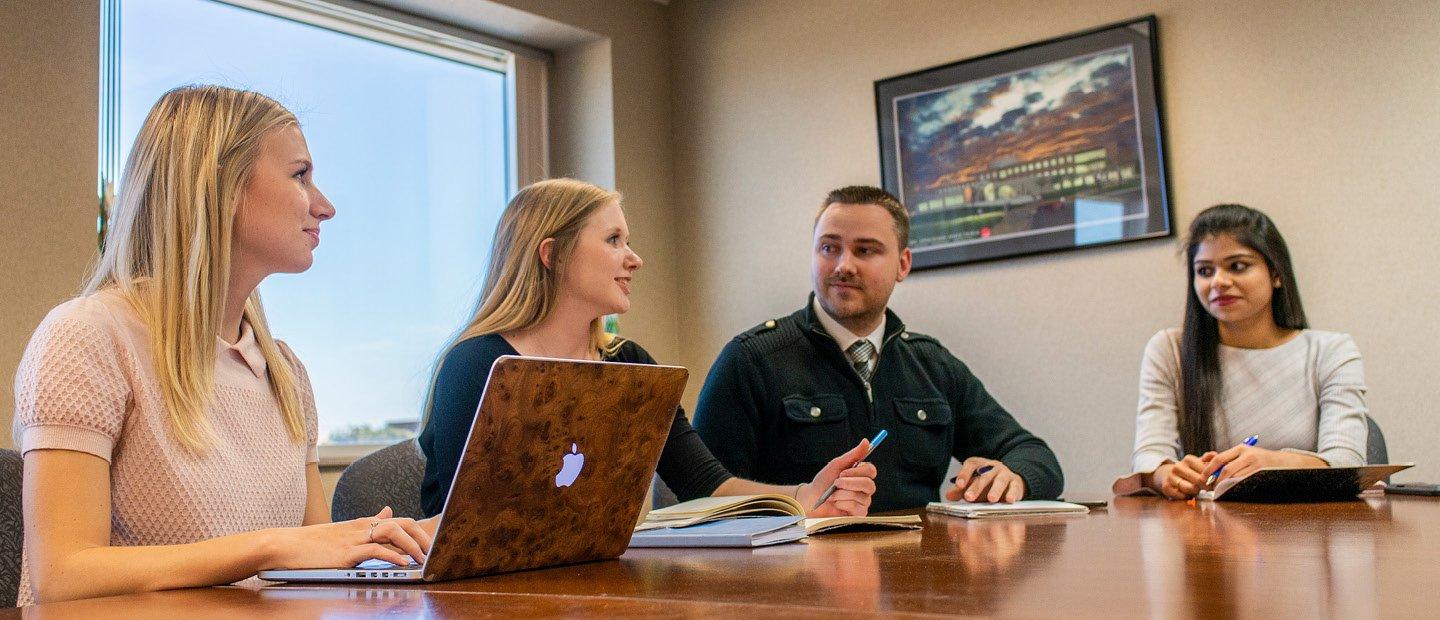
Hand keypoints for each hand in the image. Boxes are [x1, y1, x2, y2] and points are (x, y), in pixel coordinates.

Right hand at [262, 506, 432, 569]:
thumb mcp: (344, 529)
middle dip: (422, 537)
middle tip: (434, 553)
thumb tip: (388, 510)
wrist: (284, 544)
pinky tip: (403, 564)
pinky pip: (375, 550)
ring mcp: (354, 539)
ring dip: (412, 546)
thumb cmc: (312, 542)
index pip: (400, 521)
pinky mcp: (345, 553)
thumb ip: (368, 521)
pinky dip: (393, 556)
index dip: (420, 532)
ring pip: (392, 532)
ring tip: (423, 559)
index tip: (432, 545)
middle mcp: (362, 527)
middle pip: (403, 523)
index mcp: (363, 523)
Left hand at [796, 439, 877, 516]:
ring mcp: (863, 502)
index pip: (871, 471)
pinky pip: (856, 508)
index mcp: (860, 475)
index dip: (857, 472)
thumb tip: (866, 441)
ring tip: (832, 495)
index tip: (842, 472)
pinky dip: (842, 503)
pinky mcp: (858, 515)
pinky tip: (836, 503)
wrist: (811, 499)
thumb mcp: (836, 465)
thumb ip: (853, 455)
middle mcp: (864, 489)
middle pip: (869, 484)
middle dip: (849, 483)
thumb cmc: (823, 482)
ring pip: (860, 496)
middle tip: (835, 483)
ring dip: (841, 494)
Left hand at [945, 457, 1025, 502]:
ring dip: (996, 490)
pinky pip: (1015, 487)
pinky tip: (1009, 500)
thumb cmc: (987, 483)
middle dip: (976, 487)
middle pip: (984, 475)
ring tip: (991, 499)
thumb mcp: (973, 484)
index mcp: (980, 465)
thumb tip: (948, 496)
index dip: (964, 474)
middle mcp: (992, 467)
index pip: (971, 465)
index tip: (958, 485)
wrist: (1009, 479)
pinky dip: (1013, 493)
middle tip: (969, 497)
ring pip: (1000, 480)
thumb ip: (961, 490)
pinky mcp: (1016, 483)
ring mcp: (1005, 474)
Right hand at [1149, 453, 1213, 498]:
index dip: (1213, 478)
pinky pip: (1182, 496)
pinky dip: (1187, 497)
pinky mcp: (1166, 487)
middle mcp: (1178, 467)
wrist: (1170, 476)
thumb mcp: (1199, 464)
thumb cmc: (1190, 471)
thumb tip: (1214, 454)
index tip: (1215, 482)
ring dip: (1196, 491)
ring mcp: (1171, 477)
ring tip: (1197, 490)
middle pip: (1199, 480)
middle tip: (1208, 488)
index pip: (1205, 471)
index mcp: (1188, 459)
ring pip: (1190, 488)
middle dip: (1206, 486)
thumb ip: (1208, 460)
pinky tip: (1187, 493)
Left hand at [1200, 445, 1318, 485]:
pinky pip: (1245, 483)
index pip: (1219, 459)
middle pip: (1226, 469)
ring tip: (1219, 490)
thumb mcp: (1244, 454)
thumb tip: (1204, 460)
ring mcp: (1256, 465)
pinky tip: (1232, 491)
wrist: (1284, 463)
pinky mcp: (1262, 474)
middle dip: (1216, 480)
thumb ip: (1227, 457)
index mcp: (1241, 448)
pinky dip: (1236, 487)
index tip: (1203, 477)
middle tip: (1210, 487)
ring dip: (1225, 485)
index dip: (1209, 469)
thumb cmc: (1260, 459)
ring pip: (1235, 478)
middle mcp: (1248, 455)